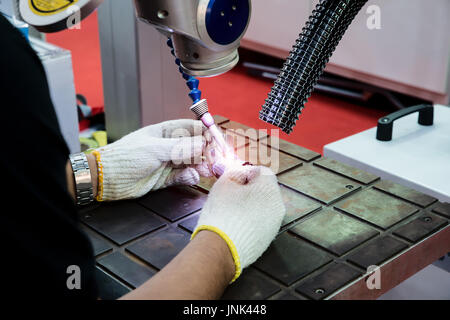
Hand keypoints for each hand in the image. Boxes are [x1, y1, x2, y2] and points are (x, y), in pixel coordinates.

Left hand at [92, 119, 209, 200]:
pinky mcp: (165, 179)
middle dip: (206, 152)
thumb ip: (181, 148)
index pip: (190, 128)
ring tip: (208, 170)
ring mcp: (167, 162)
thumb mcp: (155, 149)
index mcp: (164, 132)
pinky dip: (190, 177)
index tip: (217, 139)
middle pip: (194, 146)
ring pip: (191, 163)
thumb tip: (203, 144)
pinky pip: (183, 176)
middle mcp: (168, 146)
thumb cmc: (126, 157)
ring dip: (201, 166)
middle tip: (216, 158)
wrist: (106, 178)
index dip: (205, 132)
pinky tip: (192, 177)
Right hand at [192, 164, 285, 281]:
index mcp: (270, 189)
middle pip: (264, 190)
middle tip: (230, 195)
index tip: (233, 180)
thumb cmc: (223, 212)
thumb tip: (239, 173)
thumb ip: (234, 172)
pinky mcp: (267, 240)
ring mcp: (274, 225)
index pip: (262, 171)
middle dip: (249, 190)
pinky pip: (260, 223)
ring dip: (250, 206)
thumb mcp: (224, 183)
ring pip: (263, 208)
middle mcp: (278, 207)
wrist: (221, 248)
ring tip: (231, 212)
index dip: (246, 172)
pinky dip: (250, 221)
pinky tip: (235, 225)